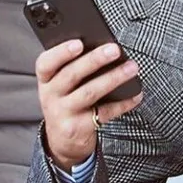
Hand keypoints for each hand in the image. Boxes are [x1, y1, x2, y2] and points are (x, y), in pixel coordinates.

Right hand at [35, 39, 142, 171]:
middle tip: (115, 49)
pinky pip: (104, 113)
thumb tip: (105, 48)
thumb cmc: (67, 100)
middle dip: (95, 60)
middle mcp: (50, 96)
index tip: (79, 43)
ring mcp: (63, 113)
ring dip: (113, 78)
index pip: (45, 63)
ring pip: (89, 92)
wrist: (62, 139)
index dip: (61, 52)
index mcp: (46, 79)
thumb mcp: (62, 85)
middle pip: (71, 75)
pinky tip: (136, 94)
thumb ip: (75, 67)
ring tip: (132, 67)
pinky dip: (123, 103)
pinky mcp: (78, 128)